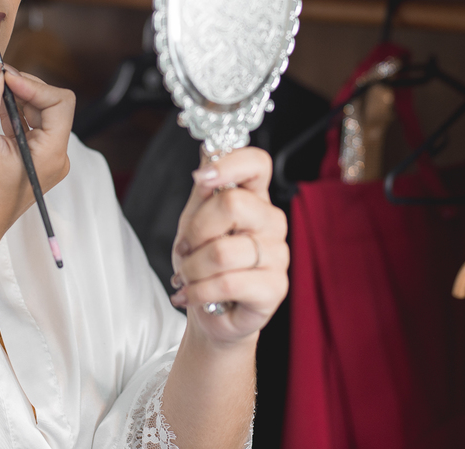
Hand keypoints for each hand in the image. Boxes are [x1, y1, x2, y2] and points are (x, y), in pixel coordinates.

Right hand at [0, 62, 74, 250]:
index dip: (31, 82)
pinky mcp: (29, 161)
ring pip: (34, 113)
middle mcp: (54, 156)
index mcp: (52, 153)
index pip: (59, 100)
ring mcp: (43, 160)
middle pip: (47, 103)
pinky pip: (24, 127)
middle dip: (18, 86)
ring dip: (10, 97)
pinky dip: (6, 113)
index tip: (2, 76)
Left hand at [169, 147, 289, 345]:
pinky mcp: (275, 288)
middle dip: (195, 230)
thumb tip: (207, 151)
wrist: (208, 312)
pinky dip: (198, 291)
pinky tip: (190, 295)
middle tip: (185, 249)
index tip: (202, 179)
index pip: (257, 163)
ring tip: (187, 277)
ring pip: (223, 250)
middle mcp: (272, 221)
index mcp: (255, 197)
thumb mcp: (196, 220)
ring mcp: (278, 254)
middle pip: (233, 204)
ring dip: (191, 268)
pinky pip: (227, 282)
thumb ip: (205, 190)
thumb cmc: (204, 263)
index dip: (229, 164)